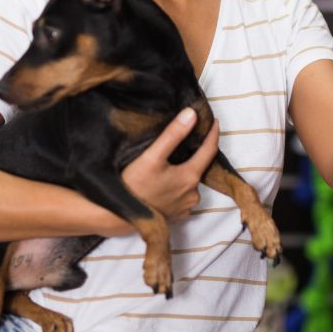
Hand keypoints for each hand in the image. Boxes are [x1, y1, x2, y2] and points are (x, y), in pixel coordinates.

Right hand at [121, 107, 219, 222]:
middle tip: (189, 139)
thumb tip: (192, 114)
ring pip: (191, 181)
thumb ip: (173, 134)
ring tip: (175, 160)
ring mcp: (185, 207)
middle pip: (200, 166)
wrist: (118, 217)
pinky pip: (184, 195)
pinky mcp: (177, 215)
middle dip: (196, 153)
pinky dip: (180, 185)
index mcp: (190, 177)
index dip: (212, 134)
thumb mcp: (152, 156)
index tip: (214, 121)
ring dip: (186, 170)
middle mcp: (193, 194)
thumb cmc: (134, 185)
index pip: (209, 150)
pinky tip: (168, 180)